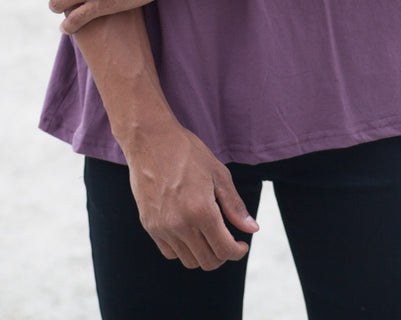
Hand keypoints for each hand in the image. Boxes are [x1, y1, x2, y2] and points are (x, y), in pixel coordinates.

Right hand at [125, 123, 257, 269]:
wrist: (150, 139)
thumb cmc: (187, 152)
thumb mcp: (218, 173)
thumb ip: (234, 205)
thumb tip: (252, 229)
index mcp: (201, 210)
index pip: (224, 249)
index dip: (237, 252)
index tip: (241, 245)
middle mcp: (180, 224)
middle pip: (207, 261)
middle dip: (222, 254)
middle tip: (227, 239)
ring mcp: (162, 227)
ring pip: (189, 260)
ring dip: (203, 253)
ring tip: (208, 233)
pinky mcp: (149, 225)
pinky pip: (170, 252)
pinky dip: (183, 249)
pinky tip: (189, 231)